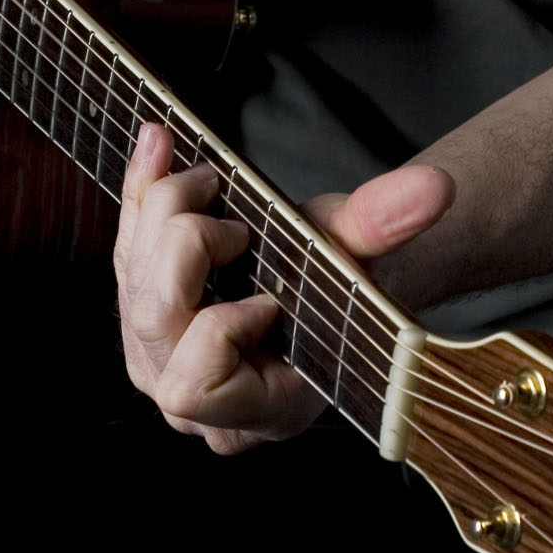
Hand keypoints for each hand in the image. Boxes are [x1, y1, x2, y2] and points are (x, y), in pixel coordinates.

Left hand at [115, 123, 453, 454]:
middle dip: (191, 246)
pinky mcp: (139, 309)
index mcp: (249, 412)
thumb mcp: (364, 264)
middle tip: (241, 225)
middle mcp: (189, 399)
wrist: (333, 287)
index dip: (221, 328)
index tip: (269, 298)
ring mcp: (155, 357)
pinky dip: (139, 189)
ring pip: (128, 278)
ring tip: (211, 180)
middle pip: (151, 315)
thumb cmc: (349, 293)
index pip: (191, 385)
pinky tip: (158, 140)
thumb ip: (385, 230)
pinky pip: (120, 248)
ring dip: (164, 212)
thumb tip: (432, 188)